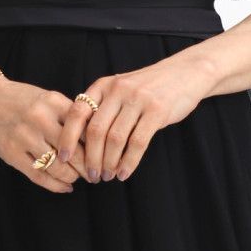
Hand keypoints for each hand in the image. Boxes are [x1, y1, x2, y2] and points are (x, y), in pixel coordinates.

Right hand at [0, 70, 87, 192]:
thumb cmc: (24, 101)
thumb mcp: (49, 99)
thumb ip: (71, 116)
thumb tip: (98, 142)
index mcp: (54, 102)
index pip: (85, 129)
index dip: (99, 147)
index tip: (105, 157)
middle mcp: (40, 118)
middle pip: (75, 152)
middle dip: (89, 167)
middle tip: (96, 174)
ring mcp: (24, 136)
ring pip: (58, 167)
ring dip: (72, 177)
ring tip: (77, 178)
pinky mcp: (11, 153)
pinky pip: (39, 176)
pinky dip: (56, 185)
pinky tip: (65, 186)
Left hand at [55, 51, 213, 181]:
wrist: (186, 73)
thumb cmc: (149, 87)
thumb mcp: (121, 88)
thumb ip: (102, 107)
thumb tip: (81, 141)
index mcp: (103, 85)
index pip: (77, 113)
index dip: (67, 137)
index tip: (64, 158)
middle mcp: (118, 90)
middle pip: (95, 131)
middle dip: (90, 159)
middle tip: (91, 176)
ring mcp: (138, 99)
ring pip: (115, 139)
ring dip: (109, 163)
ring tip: (107, 176)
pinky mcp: (157, 111)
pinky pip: (137, 143)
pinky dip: (128, 162)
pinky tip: (124, 173)